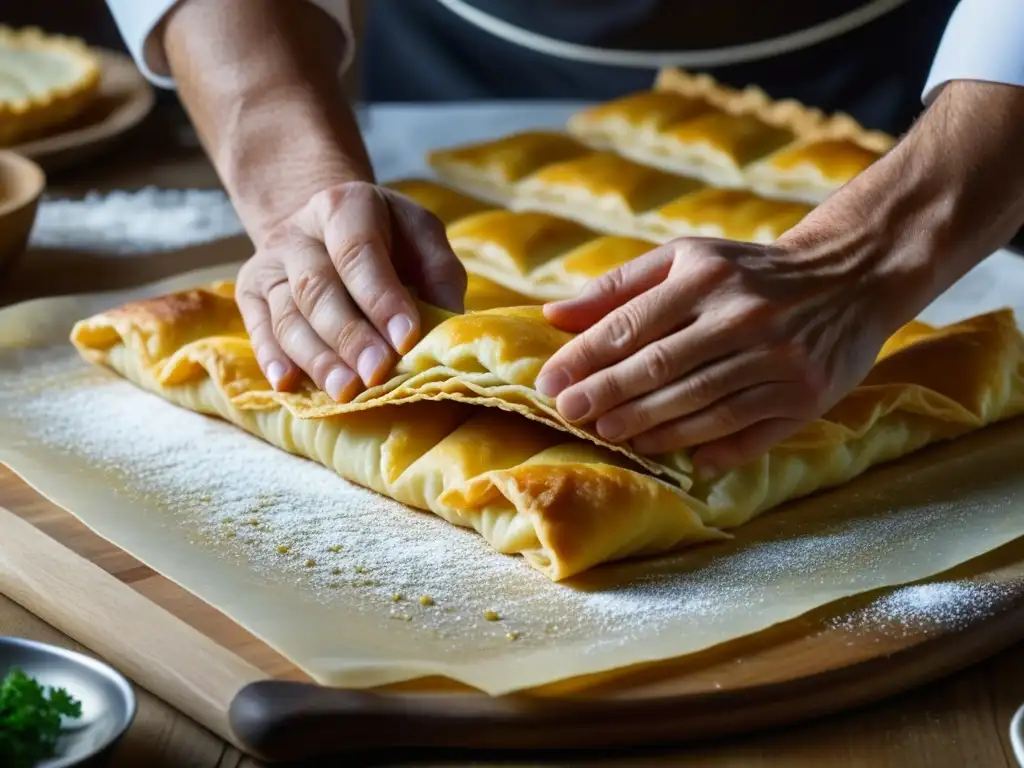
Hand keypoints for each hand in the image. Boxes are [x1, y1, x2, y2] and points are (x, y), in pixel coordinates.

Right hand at [235, 181, 466, 400]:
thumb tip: (447, 324)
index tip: (406, 340)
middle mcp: (299, 231)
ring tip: (345, 391)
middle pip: (317, 288)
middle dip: (349, 336)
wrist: (326, 228)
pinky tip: (289, 384)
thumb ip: (439, 275)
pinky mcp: (250, 291)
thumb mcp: (422, 239)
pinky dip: (272, 358)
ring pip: (287, 315)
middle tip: (376, 374)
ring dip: (317, 358)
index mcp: (346, 206)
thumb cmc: (389, 241)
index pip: (358, 252)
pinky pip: (258, 328)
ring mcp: (270, 263)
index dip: (381, 298)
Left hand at [534, 235, 904, 475]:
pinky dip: (704, 448)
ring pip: (698, 404)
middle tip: (568, 414)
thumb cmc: (747, 271)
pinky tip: (670, 455)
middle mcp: (744, 316)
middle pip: (660, 368)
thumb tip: (551, 315)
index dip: (584, 358)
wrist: (850, 277)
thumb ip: (620, 287)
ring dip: (646, 426)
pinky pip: (745, 432)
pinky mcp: (806, 395)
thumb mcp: (686, 259)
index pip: (631, 324)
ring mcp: (778, 359)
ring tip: (609, 434)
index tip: (549, 382)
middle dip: (606, 396)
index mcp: (708, 276)